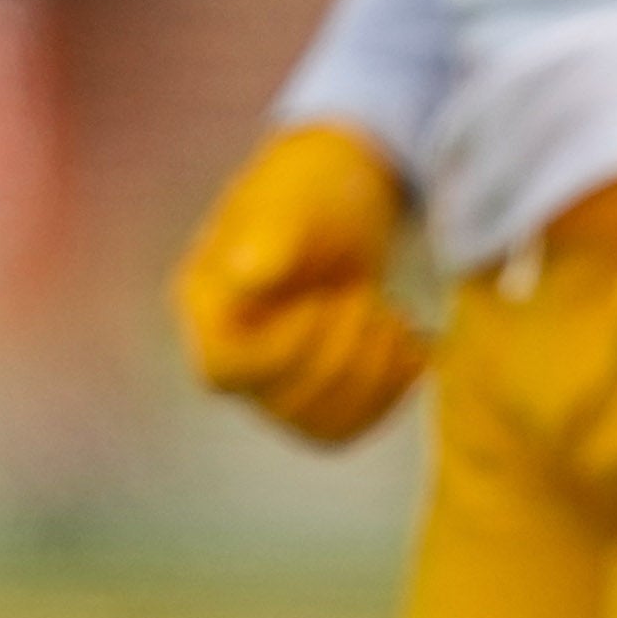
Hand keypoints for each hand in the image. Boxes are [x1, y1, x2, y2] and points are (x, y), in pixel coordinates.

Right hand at [170, 123, 433, 447]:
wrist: (346, 195)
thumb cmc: (313, 189)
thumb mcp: (295, 202)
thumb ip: (272, 236)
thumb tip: (249, 276)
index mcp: (205, 304)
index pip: (229, 370)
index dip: (290, 347)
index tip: (330, 295)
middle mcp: (228, 350)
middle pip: (283, 403)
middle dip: (346, 350)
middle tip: (366, 294)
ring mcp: (271, 379)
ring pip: (319, 427)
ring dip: (373, 375)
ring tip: (388, 317)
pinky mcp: (316, 391)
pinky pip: (348, 428)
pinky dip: (391, 391)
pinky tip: (410, 345)